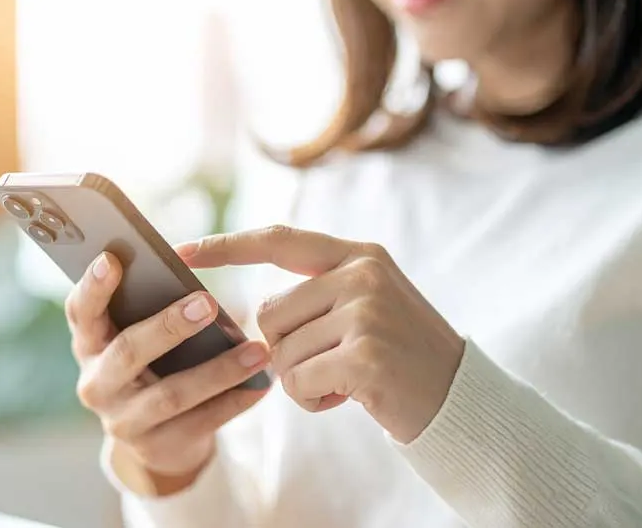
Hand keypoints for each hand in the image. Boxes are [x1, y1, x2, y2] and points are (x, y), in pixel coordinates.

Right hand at [65, 253, 269, 492]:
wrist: (155, 435)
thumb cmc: (153, 362)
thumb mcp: (138, 334)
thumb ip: (150, 307)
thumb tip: (190, 271)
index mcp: (89, 344)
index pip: (81, 311)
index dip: (93, 286)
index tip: (111, 258)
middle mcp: (97, 384)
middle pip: (128, 352)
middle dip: (169, 327)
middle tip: (208, 303)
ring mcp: (123, 421)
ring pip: (171, 395)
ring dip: (219, 370)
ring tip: (258, 350)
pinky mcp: (157, 447)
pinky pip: (202, 423)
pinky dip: (235, 401)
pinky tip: (262, 384)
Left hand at [178, 226, 464, 443]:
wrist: (457, 398)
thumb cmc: (402, 355)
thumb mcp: (369, 305)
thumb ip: (320, 294)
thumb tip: (254, 317)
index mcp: (360, 255)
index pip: (279, 241)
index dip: (228, 245)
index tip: (183, 251)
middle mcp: (362, 274)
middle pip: (269, 315)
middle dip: (286, 349)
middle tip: (333, 362)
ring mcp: (365, 312)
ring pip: (279, 353)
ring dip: (303, 378)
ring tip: (348, 378)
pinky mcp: (363, 355)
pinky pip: (297, 383)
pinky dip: (314, 400)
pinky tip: (350, 396)